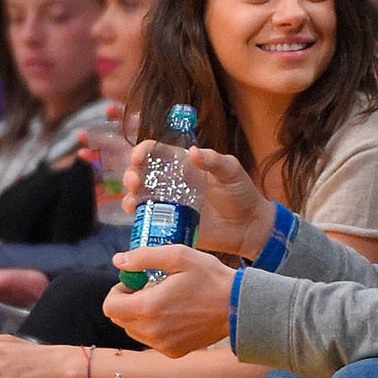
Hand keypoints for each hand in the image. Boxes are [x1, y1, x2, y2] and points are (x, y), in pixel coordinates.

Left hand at [103, 244, 234, 356]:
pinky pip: (151, 340)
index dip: (118, 291)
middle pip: (119, 319)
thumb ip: (143, 257)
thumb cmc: (210, 278)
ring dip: (140, 315)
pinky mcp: (174, 351)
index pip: (110, 306)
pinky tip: (175, 314)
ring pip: (133, 330)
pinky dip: (154, 327)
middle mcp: (152, 331)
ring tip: (164, 301)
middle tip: (151, 288)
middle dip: (128, 302)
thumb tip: (119, 261)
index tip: (135, 283)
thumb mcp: (178, 256)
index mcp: (149, 308)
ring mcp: (163, 344)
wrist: (238, 306)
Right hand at [123, 142, 274, 258]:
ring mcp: (169, 204)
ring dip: (129, 196)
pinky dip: (138, 219)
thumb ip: (214, 161)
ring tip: (133, 201)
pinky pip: (149, 220)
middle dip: (131, 174)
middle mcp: (172, 182)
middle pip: (141, 173)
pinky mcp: (170, 224)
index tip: (137, 158)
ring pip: (140, 197)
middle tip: (135, 181)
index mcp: (184, 164)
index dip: (142, 151)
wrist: (248, 227)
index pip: (156, 151)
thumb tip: (193, 152)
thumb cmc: (241, 193)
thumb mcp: (231, 171)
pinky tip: (137, 218)